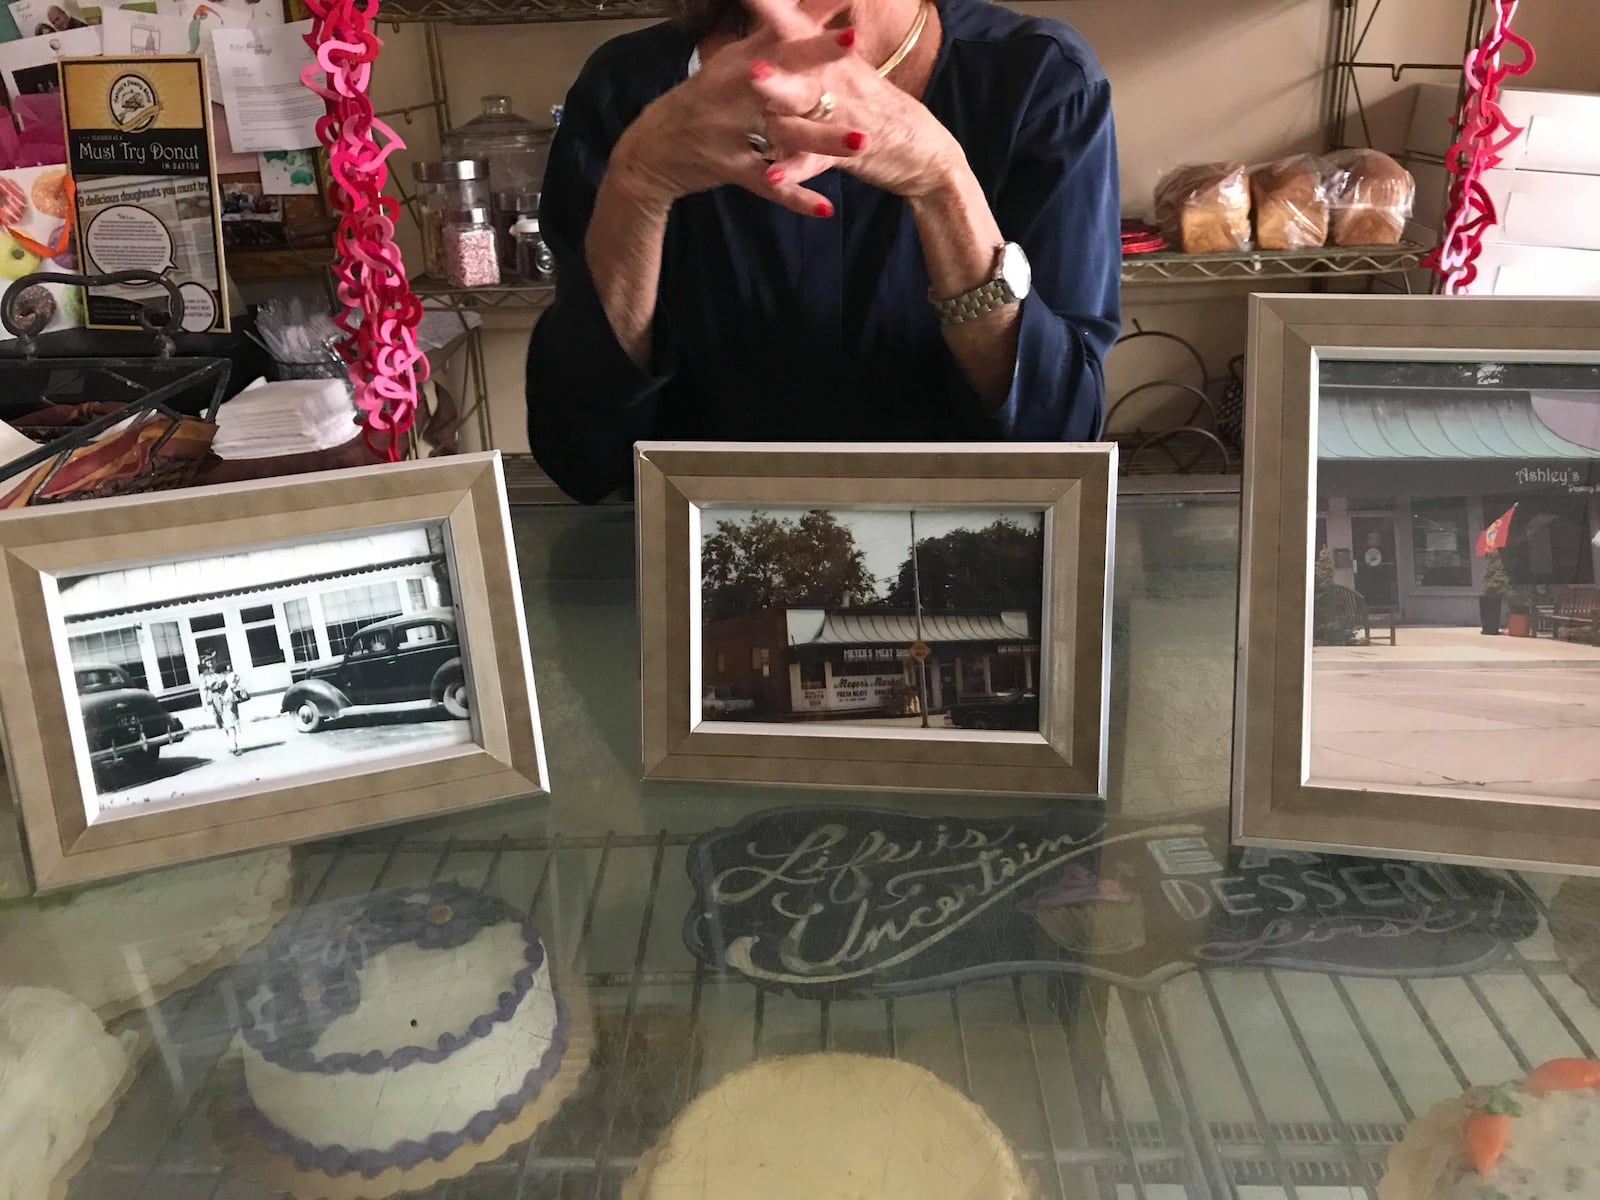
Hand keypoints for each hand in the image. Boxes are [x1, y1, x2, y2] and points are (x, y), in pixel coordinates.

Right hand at [608, 3, 861, 216]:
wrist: (651, 150)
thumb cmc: (701, 100)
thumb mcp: (729, 63)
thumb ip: (768, 35)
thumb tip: (804, 10)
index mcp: (741, 61)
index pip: (780, 32)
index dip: (809, 21)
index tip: (842, 11)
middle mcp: (736, 90)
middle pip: (782, 71)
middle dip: (817, 59)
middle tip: (855, 48)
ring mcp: (732, 130)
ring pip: (784, 133)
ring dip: (822, 139)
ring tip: (861, 142)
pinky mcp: (730, 168)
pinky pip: (768, 186)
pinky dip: (796, 198)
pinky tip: (826, 208)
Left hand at [745, 0, 962, 201]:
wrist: (928, 154)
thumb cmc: (882, 113)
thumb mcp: (851, 73)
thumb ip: (818, 51)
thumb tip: (793, 24)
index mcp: (834, 57)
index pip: (800, 17)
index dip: (775, 0)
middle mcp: (836, 77)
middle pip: (799, 44)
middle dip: (775, 19)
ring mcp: (841, 113)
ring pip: (804, 96)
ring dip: (781, 87)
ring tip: (756, 76)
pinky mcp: (846, 153)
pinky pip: (815, 159)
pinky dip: (795, 168)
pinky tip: (771, 173)